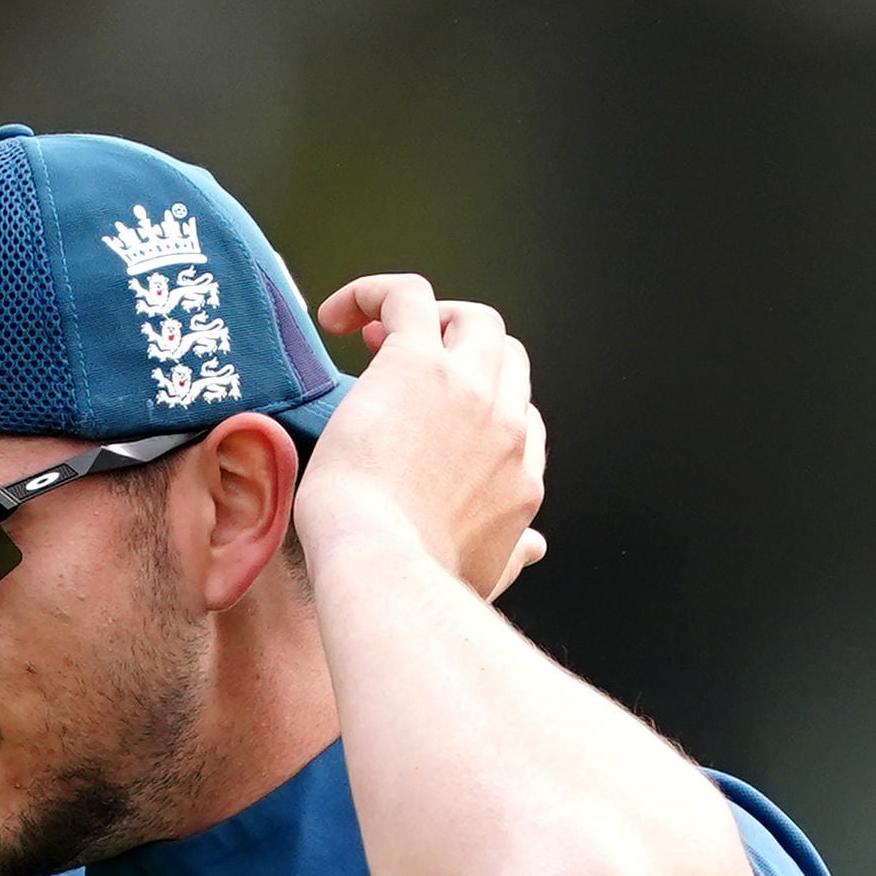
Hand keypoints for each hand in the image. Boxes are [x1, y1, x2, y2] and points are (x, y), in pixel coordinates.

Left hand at [297, 274, 547, 600]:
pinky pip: (407, 295)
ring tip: (375, 339)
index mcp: (522, 474)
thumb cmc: (416, 582)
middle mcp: (507, 424)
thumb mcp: (480, 575)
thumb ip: (510, 555)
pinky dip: (375, 293)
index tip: (429, 421)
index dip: (479, 409)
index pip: (520, 418)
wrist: (382, 567)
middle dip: (464, 355)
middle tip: (401, 369)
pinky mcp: (415, 362)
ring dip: (434, 319)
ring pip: (472, 318)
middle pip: (507, 357)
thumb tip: (537, 547)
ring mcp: (468, 389)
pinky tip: (337, 316)